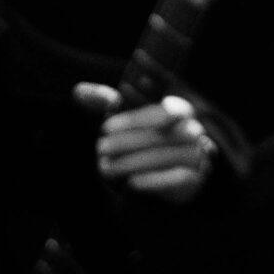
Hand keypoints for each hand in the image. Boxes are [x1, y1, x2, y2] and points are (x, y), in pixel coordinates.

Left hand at [75, 82, 216, 204]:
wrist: (170, 171)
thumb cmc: (144, 135)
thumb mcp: (126, 116)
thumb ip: (105, 102)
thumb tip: (78, 90)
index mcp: (178, 108)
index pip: (161, 109)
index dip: (134, 118)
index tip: (105, 126)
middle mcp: (192, 129)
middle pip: (160, 134)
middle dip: (127, 141)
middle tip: (101, 147)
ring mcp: (196, 154)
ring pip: (165, 156)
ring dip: (133, 162)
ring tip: (107, 167)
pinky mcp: (194, 178)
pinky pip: (176, 178)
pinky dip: (153, 181)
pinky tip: (131, 183)